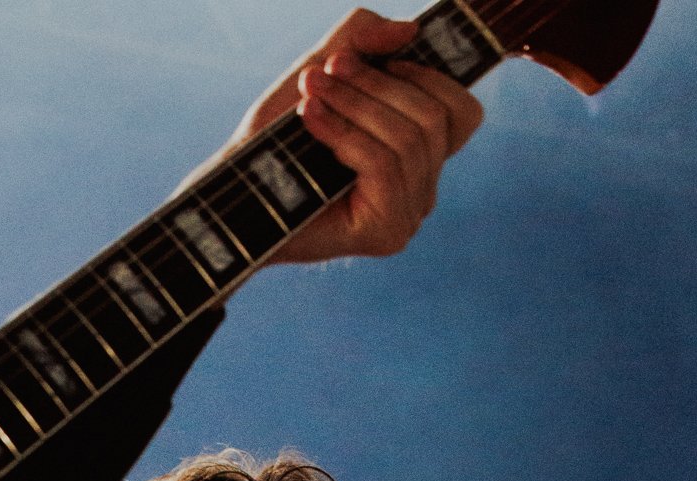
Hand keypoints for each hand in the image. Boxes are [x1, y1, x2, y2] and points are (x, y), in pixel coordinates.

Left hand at [207, 9, 483, 261]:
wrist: (236, 197)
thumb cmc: (277, 142)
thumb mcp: (324, 72)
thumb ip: (363, 40)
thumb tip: (411, 30)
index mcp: (420, 156)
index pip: (460, 112)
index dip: (424, 75)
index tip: (366, 61)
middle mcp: (422, 190)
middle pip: (432, 119)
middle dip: (374, 86)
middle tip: (322, 72)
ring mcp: (408, 216)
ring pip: (408, 140)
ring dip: (354, 106)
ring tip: (310, 93)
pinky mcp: (386, 233)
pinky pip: (383, 165)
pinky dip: (344, 134)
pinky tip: (310, 119)